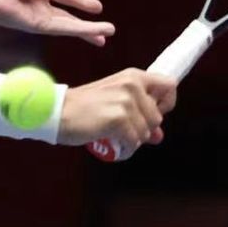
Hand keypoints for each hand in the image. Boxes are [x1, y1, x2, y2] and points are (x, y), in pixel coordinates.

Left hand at [0, 0, 114, 44]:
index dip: (80, 0)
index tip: (97, 7)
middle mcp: (39, 3)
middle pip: (68, 15)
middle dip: (87, 22)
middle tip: (106, 29)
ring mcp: (38, 17)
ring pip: (69, 24)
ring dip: (89, 30)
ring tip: (107, 35)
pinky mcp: (37, 26)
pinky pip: (63, 28)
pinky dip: (80, 30)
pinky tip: (94, 32)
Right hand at [58, 68, 176, 153]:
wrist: (58, 112)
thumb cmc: (83, 108)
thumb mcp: (114, 103)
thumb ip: (139, 114)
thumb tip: (158, 136)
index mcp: (134, 76)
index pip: (170, 85)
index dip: (166, 104)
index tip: (152, 115)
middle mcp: (133, 85)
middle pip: (157, 118)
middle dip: (143, 130)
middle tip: (123, 130)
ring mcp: (126, 102)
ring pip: (146, 133)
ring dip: (132, 141)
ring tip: (115, 137)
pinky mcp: (119, 119)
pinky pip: (134, 143)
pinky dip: (125, 150)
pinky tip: (114, 146)